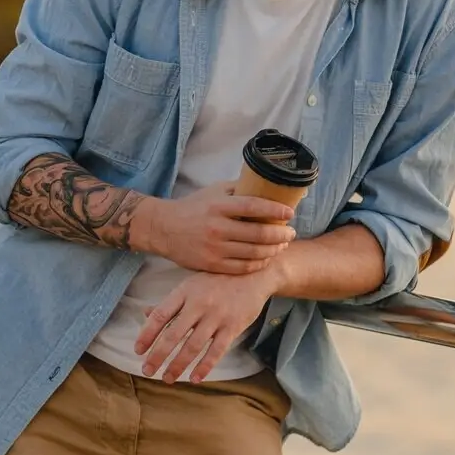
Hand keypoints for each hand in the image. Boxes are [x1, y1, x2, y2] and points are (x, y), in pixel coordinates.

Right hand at [131, 182, 296, 275]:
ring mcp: (214, 248)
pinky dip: (258, 263)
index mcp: (219, 206)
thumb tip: (265, 187)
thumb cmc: (192, 207)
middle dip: (280, 234)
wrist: (163, 228)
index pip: (254, 206)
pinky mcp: (211, 264)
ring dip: (273, 250)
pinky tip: (265, 258)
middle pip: (258, 233)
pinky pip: (242, 268)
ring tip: (281, 245)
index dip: (275, 210)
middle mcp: (217, 227)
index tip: (289, 213)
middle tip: (291, 233)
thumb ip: (237, 190)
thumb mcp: (213, 191)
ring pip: (254, 253)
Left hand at [134, 267, 281, 383]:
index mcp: (184, 292)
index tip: (138, 350)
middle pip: (173, 335)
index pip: (160, 316)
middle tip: (147, 371)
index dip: (146, 334)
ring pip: (193, 346)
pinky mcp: (233, 326)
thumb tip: (146, 314)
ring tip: (168, 378)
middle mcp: (198, 304)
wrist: (254, 274)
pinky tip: (194, 378)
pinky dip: (204, 366)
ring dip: (178, 365)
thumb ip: (171, 302)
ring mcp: (216, 316)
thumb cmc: (217, 279)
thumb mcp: (191, 284)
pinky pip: (216, 350)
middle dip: (158, 356)